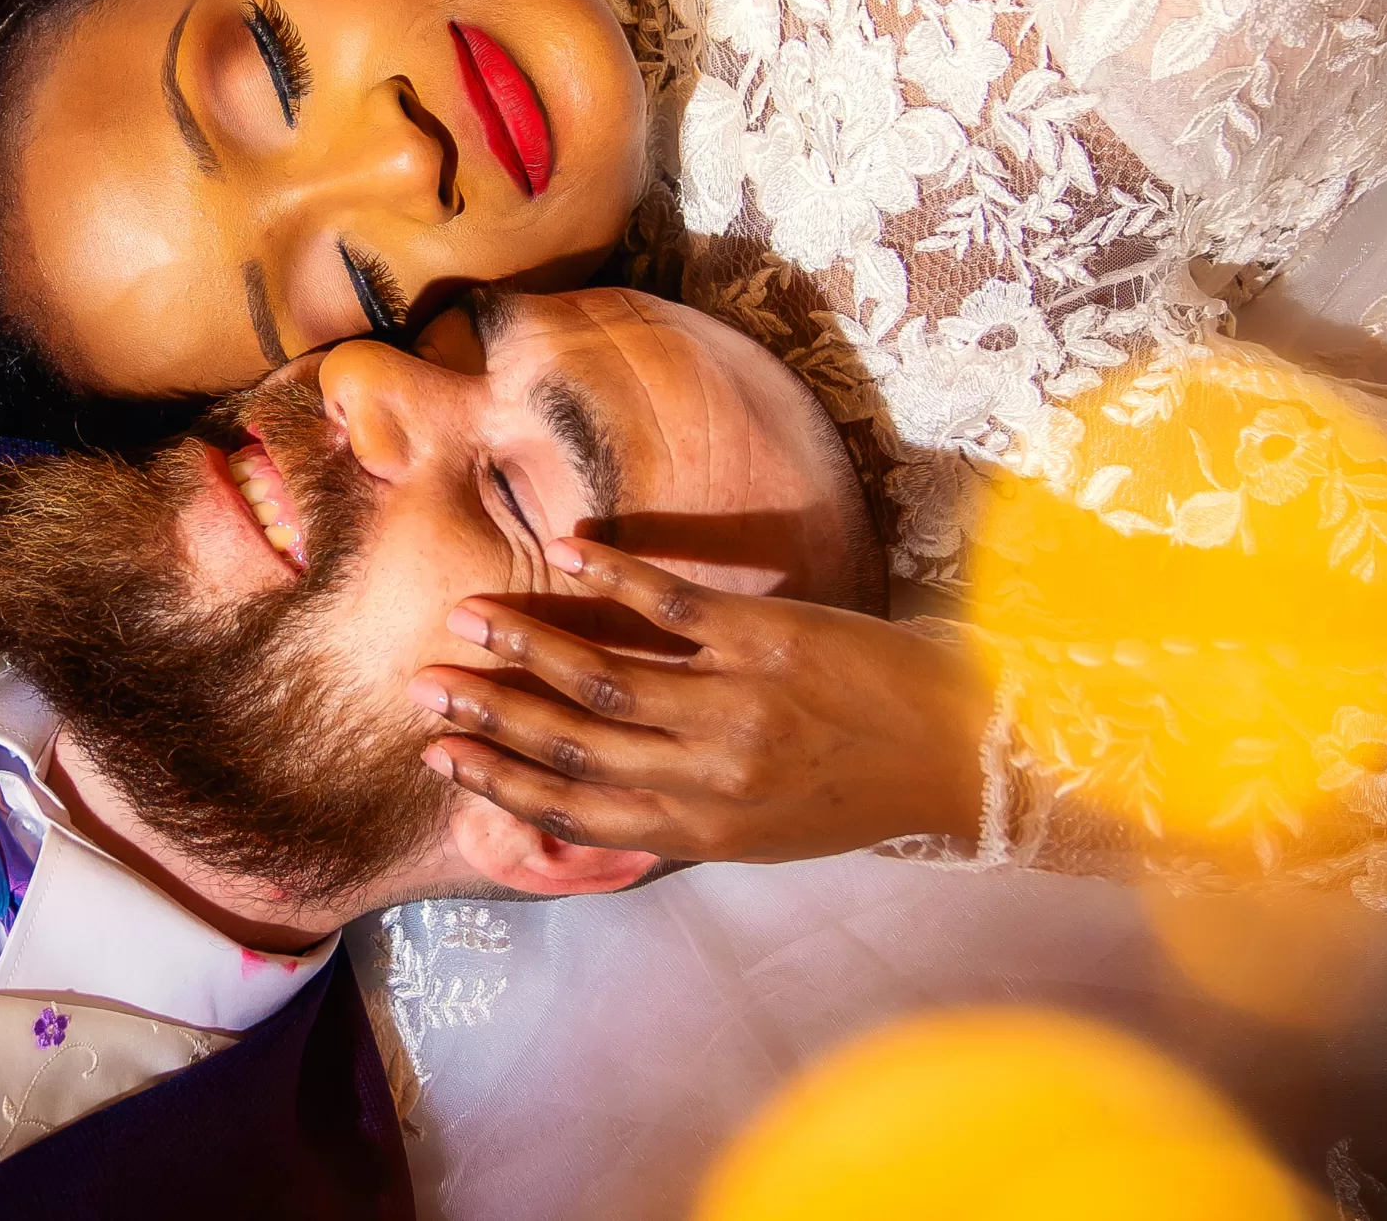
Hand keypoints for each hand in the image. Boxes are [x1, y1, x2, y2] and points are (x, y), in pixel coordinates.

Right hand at [408, 539, 992, 863]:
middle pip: (572, 742)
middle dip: (489, 714)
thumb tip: (589, 797)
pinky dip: (611, 577)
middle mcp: (709, 774)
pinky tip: (565, 553)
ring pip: (605, 676)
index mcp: (701, 829)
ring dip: (526, 646)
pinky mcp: (768, 641)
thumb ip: (678, 812)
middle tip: (425, 686)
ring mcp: (736, 704)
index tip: (441, 754)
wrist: (961, 750)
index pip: (575, 807)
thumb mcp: (762, 832)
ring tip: (470, 620)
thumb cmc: (856, 791)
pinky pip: (670, 606)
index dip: (499, 781)